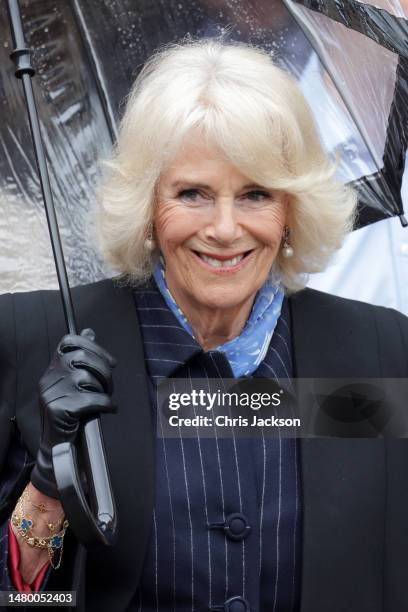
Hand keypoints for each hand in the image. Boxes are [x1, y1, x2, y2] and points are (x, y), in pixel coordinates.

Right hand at [30, 329, 116, 497]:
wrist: (57, 447)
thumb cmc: (70, 413)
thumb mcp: (73, 383)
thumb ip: (80, 358)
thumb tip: (89, 331)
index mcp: (52, 368)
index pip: (69, 342)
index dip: (93, 346)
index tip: (110, 362)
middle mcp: (49, 378)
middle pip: (83, 356)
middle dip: (104, 370)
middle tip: (111, 385)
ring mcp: (52, 393)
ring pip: (87, 377)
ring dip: (105, 388)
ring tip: (107, 398)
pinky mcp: (58, 409)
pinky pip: (91, 399)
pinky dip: (106, 403)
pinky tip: (109, 409)